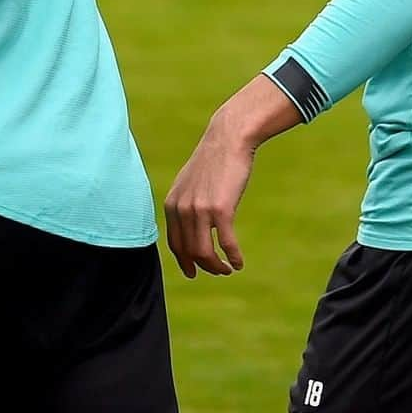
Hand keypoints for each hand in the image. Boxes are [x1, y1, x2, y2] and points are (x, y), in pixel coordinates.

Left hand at [163, 115, 251, 278]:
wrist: (227, 140)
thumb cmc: (212, 162)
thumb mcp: (189, 184)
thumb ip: (185, 204)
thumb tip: (189, 226)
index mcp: (171, 205)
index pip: (174, 243)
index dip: (184, 261)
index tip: (193, 272)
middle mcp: (181, 210)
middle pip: (189, 252)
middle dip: (204, 267)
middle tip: (219, 272)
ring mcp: (200, 210)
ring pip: (204, 253)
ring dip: (217, 267)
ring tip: (228, 269)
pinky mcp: (221, 209)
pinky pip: (226, 244)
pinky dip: (233, 257)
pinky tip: (239, 262)